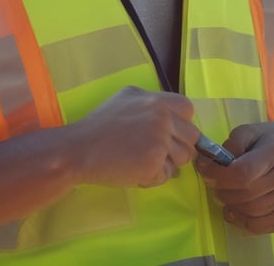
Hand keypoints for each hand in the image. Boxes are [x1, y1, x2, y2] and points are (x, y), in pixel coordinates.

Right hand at [66, 86, 199, 188]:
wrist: (80, 148)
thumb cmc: (101, 123)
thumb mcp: (126, 97)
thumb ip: (152, 102)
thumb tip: (173, 118)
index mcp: (156, 100)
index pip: (189, 109)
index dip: (182, 122)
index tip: (171, 130)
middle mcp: (162, 118)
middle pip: (192, 137)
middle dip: (179, 146)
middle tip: (156, 150)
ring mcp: (160, 142)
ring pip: (183, 158)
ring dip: (168, 163)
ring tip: (143, 159)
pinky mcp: (154, 164)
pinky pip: (167, 175)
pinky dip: (154, 176)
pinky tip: (135, 169)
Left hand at [195, 122, 273, 234]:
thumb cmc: (268, 143)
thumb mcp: (251, 131)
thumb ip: (234, 142)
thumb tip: (216, 162)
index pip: (244, 172)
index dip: (219, 174)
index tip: (204, 169)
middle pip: (247, 194)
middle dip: (221, 189)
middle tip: (211, 181)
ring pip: (252, 212)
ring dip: (229, 204)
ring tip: (222, 192)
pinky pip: (260, 227)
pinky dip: (241, 221)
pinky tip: (232, 210)